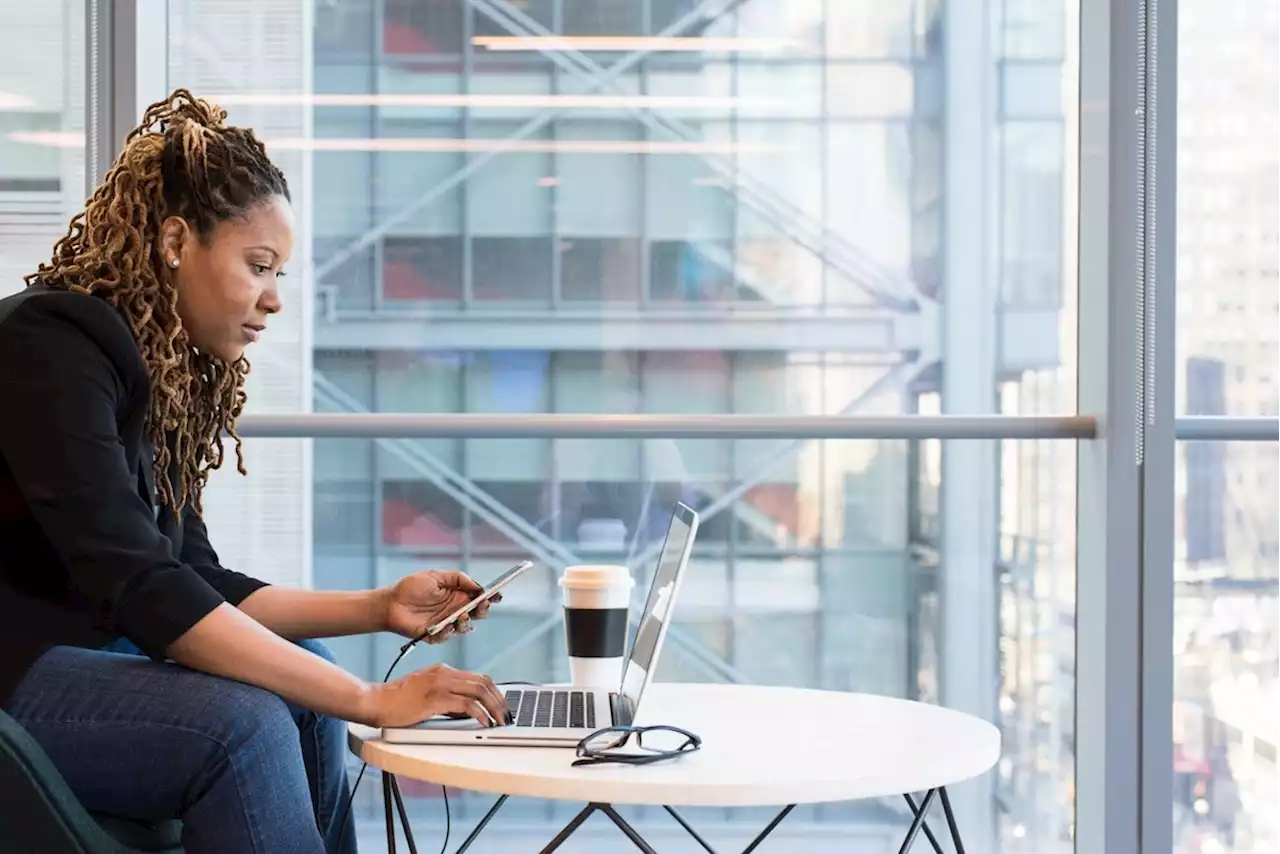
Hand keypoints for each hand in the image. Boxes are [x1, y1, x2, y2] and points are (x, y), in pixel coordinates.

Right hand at [358, 663, 510, 728]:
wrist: (375, 701)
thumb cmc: (397, 701)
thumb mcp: (427, 693)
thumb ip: (447, 697)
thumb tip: (468, 711)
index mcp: (443, 670)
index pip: (479, 677)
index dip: (495, 692)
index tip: (502, 706)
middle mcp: (444, 673)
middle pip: (484, 682)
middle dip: (500, 700)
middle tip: (506, 715)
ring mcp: (440, 684)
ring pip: (479, 691)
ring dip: (494, 707)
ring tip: (500, 721)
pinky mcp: (435, 698)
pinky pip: (466, 704)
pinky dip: (480, 713)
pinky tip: (484, 722)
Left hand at [383, 570, 500, 642]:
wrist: (389, 603)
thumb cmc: (410, 588)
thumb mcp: (435, 576)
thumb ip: (457, 578)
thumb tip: (477, 585)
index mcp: (457, 595)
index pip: (478, 597)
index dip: (490, 597)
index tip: (497, 595)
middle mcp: (454, 610)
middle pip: (477, 613)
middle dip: (482, 610)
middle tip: (480, 606)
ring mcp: (446, 623)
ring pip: (465, 627)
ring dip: (467, 622)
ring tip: (462, 616)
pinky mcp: (435, 635)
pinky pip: (447, 636)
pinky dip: (449, 632)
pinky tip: (447, 626)